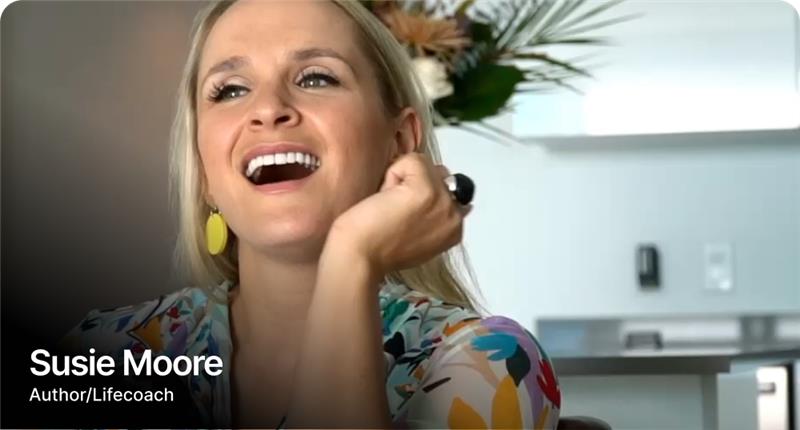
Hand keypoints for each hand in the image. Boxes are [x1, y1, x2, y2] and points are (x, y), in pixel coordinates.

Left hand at [326, 152, 471, 276]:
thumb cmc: (377, 250)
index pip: (445, 188)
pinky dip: (391, 175)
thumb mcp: (415, 236)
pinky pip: (411, 160)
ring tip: (388, 206)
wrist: (359, 259)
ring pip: (423, 165)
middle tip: (393, 213)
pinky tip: (383, 199)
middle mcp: (455, 215)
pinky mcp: (426, 189)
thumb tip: (429, 188)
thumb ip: (429, 215)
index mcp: (454, 228)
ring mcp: (444, 201)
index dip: (418, 193)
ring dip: (399, 180)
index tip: (401, 216)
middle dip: (410, 185)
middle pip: (435, 173)